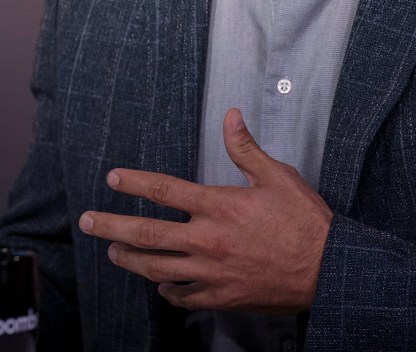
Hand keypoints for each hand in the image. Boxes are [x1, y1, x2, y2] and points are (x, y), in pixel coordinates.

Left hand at [78, 108, 332, 313]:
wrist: (327, 270)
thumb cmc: (305, 222)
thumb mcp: (277, 177)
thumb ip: (246, 149)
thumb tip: (231, 117)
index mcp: (220, 206)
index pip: (165, 191)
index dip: (135, 182)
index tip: (113, 178)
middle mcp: (208, 241)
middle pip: (147, 234)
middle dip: (112, 226)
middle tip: (88, 221)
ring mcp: (211, 272)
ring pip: (157, 267)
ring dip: (130, 258)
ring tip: (113, 250)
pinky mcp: (221, 297)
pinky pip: (182, 295)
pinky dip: (166, 288)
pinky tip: (159, 282)